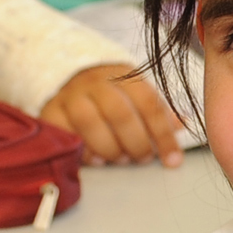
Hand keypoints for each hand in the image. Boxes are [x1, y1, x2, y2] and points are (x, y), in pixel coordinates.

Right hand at [40, 63, 185, 165]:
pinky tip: (96, 159)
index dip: (163, 135)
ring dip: (111, 149)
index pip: (149, 104)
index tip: (173, 160)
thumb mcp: (132, 91)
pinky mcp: (50, 112)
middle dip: (137, 143)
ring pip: (91, 124)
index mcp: (122, 74)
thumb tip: (182, 125)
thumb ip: (155, 110)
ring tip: (120, 159)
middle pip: (121, 114)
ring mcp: (70, 96)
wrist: (60, 72)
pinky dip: (84, 151)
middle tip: (143, 158)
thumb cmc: (104, 90)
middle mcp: (95, 81)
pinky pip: (66, 135)